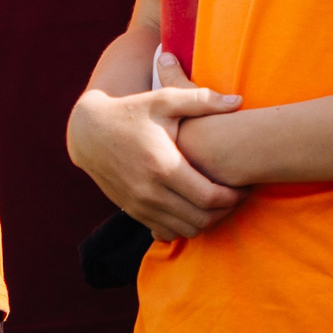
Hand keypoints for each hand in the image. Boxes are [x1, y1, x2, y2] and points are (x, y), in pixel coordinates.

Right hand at [66, 51, 247, 240]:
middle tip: (236, 196)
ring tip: (218, 203)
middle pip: (202, 219)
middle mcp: (151, 191)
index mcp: (164, 165)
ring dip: (207, 221)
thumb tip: (239, 101)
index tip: (244, 187)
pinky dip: (184, 226)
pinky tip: (192, 208)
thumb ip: (202, 100)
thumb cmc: (131, 112)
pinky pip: (167, 232)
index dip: (234, 197)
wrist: (88, 132)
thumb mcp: (164, 101)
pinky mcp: (133, 211)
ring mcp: (140, 205)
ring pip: (186, 230)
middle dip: (226, 212)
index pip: (210, 197)